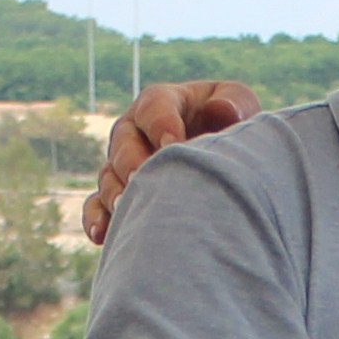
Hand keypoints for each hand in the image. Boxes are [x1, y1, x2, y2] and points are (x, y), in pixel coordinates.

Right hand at [83, 79, 264, 241]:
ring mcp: (123, 164)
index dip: (161, 124)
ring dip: (115, 192)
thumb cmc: (234, 124)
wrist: (229, 159)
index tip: (173, 144)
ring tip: (126, 207)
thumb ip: (234, 103)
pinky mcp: (119, 194)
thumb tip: (220, 111)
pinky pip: (98, 206)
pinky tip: (102, 235)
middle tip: (143, 178)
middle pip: (124, 143)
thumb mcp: (241, 106)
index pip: (154, 107)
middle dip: (132, 161)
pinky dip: (97, 219)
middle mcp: (135, 131)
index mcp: (162, 103)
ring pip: (110, 176)